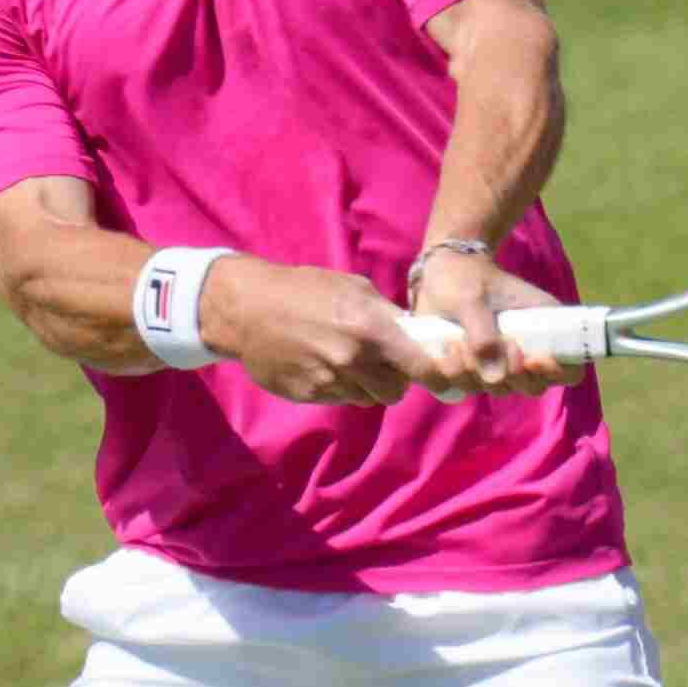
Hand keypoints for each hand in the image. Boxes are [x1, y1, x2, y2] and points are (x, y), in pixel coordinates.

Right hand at [201, 259, 466, 405]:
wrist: (247, 308)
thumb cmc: (304, 290)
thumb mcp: (353, 288)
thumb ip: (387, 314)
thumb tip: (418, 335)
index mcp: (370, 328)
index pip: (419, 367)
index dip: (433, 376)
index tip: (440, 378)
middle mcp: (353, 359)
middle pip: (394, 392)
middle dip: (394, 382)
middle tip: (382, 365)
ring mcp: (330, 380)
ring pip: (367, 399)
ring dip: (365, 386)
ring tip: (347, 361)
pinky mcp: (310, 395)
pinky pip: (339, 399)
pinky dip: (339, 387)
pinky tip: (322, 365)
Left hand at [409, 247, 585, 392]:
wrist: (438, 273)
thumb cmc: (465, 278)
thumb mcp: (473, 299)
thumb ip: (483, 334)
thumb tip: (494, 377)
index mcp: (544, 329)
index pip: (570, 369)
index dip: (557, 373)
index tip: (532, 359)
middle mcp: (526, 352)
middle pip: (533, 386)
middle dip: (510, 374)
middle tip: (487, 345)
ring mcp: (499, 363)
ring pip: (498, 389)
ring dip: (474, 373)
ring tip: (456, 341)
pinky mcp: (473, 370)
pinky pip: (466, 388)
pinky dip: (452, 377)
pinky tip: (443, 353)